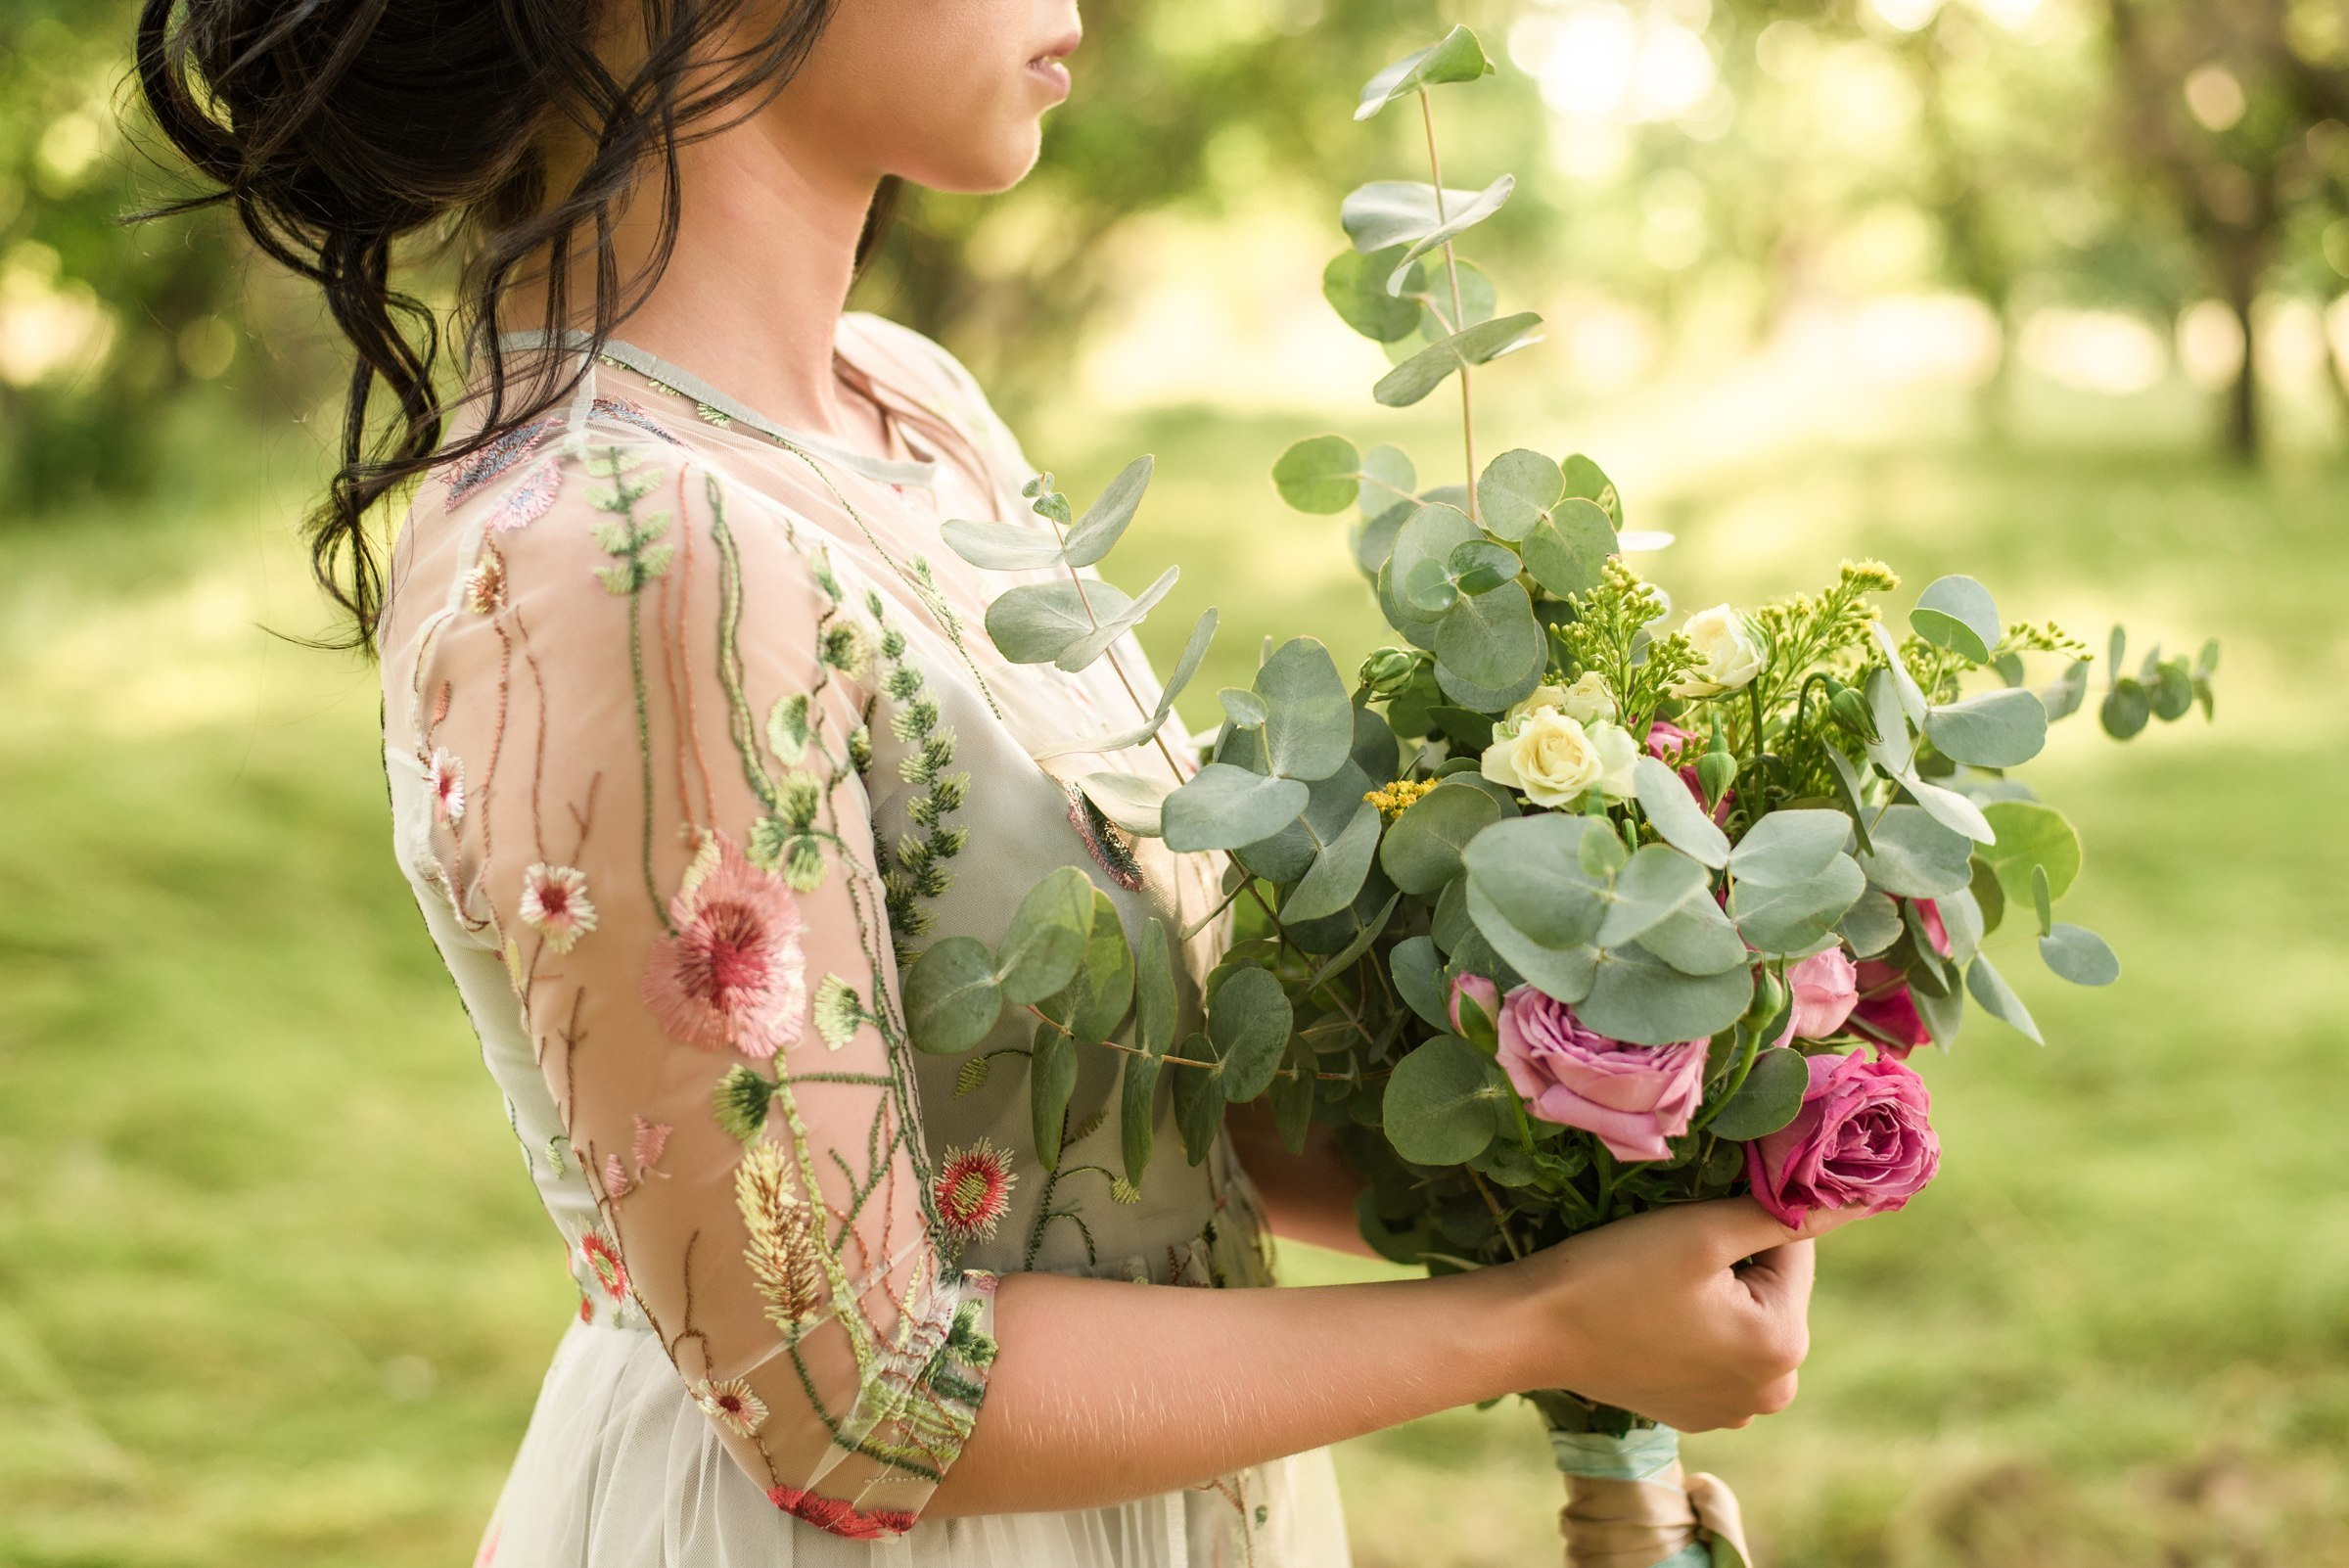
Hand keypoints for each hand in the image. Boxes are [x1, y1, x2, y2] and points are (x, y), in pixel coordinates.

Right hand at [1505, 1196, 1862, 1431]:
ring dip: (1718, 1290)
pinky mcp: (1699, 1414)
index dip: (1744, 1215)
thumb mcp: (1701, 1232)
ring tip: (1659, 1283)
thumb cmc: (1615, 1273)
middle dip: (1736, 1258)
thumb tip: (1860, 1194)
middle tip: (1671, 1249)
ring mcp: (1736, 1412)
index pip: (1793, 1247)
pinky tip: (1652, 1316)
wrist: (1532, 1331)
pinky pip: (1720, 1350)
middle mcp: (1773, 1392)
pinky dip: (1698, 1325)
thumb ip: (1784, 1213)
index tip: (1693, 1213)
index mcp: (1784, 1347)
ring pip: (1747, 1316)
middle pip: (1773, 1287)